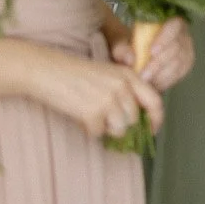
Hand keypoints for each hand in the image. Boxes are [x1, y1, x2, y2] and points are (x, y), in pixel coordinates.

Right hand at [30, 49, 164, 140]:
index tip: (152, 130)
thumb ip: (125, 91)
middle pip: (134, 119)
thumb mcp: (108, 74)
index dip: (156, 119)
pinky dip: (89, 129)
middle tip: (103, 118)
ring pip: (119, 129)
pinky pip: (98, 132)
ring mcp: (109, 99)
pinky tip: (80, 116)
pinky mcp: (93, 112)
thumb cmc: (75, 74)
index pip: (155, 100)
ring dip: (106, 128)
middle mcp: (122, 87)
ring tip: (91, 115)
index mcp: (129, 75)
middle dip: (121, 124)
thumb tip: (136, 118)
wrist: (47, 71)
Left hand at [110, 16, 194, 89]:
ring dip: (162, 74)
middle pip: (176, 48)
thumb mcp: (119, 43)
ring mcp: (186, 49)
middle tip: (143, 75)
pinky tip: (154, 83)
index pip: (174, 25)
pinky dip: (167, 80)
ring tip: (145, 81)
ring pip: (179, 63)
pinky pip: (180, 73)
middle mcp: (181, 34)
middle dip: (159, 63)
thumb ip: (121, 48)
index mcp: (167, 20)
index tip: (152, 51)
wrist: (134, 55)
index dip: (165, 38)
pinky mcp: (186, 64)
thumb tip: (130, 59)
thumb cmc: (129, 44)